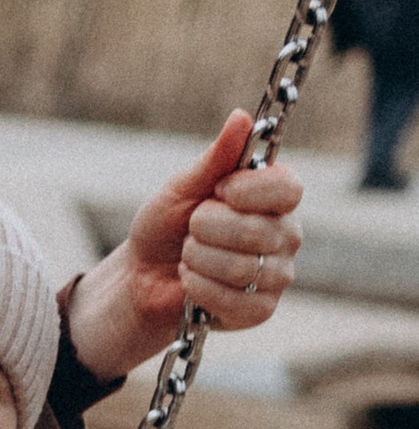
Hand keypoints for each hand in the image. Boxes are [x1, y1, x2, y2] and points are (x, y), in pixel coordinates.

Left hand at [69, 111, 301, 378]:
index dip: (248, 191)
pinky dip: (201, 290)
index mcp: (275, 196)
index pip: (287, 188)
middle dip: (208, 229)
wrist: (142, 279)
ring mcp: (277, 274)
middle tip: (192, 230)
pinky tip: (191, 283)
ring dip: (199, 260)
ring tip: (189, 256)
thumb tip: (242, 118)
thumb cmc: (166, 228)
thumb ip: (215, 158)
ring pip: (245, 267)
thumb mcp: (183, 188)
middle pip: (260, 230)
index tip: (217, 192)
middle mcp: (285, 233)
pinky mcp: (261, 310)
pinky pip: (238, 301)